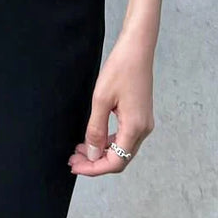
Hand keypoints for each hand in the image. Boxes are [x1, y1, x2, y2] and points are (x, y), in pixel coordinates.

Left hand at [68, 26, 155, 176]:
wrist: (137, 49)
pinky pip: (125, 138)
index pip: (115, 162)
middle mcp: (143, 129)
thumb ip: (96, 130)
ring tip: (79, 150)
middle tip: (73, 160)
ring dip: (101, 153)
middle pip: (119, 159)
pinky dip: (109, 142)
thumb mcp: (101, 99)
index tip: (75, 165)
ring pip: (122, 150)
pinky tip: (94, 137)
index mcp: (135, 127)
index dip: (93, 168)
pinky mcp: (141, 116)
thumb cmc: (120, 69)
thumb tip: (91, 154)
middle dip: (95, 163)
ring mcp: (144, 123)